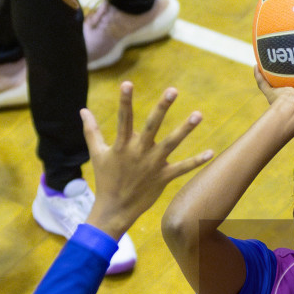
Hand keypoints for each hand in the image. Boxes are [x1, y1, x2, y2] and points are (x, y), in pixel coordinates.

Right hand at [83, 82, 214, 238]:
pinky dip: (196, 161)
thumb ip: (92, 130)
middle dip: (162, 107)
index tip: (127, 84)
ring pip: (171, 143)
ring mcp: (152, 165)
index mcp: (122, 145)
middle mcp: (139, 152)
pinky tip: (211, 152)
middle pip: (153, 126)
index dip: (125, 101)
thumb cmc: (105, 179)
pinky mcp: (163, 178)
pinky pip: (182, 168)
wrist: (114, 209)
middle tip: (173, 90)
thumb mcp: (97, 154)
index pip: (123, 118)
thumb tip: (82, 110)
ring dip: (185, 129)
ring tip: (198, 114)